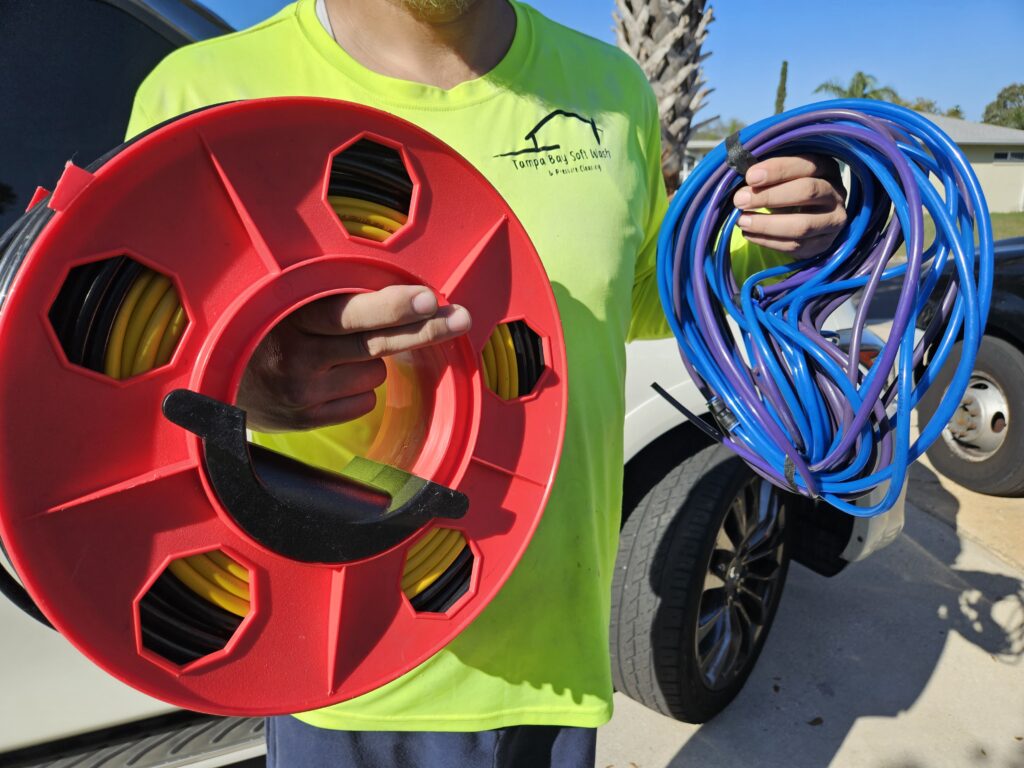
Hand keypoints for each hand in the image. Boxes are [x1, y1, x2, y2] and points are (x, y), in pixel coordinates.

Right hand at [238, 285, 471, 431]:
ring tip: (332, 356)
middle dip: (424, 328)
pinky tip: (328, 380)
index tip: (427, 298)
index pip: (352, 311)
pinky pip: (363, 401)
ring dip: (367, 361)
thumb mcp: (286, 306)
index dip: (392, 305)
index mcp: (292, 317)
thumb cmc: (266, 333)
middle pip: (376, 342)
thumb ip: (335, 302)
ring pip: (374, 372)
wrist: (215, 385)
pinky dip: (356, 390)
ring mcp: (303, 392)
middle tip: (461, 317)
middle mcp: (298, 355)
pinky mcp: (307, 419)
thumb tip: (406, 300)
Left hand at [732, 154, 846, 258]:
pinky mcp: (824, 244)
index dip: (777, 170)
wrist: (810, 220)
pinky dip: (768, 241)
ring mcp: (832, 221)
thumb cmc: (789, 189)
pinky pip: (795, 246)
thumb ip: (767, 173)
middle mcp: (836, 193)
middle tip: (740, 200)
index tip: (750, 177)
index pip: (805, 165)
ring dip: (766, 224)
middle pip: (807, 191)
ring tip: (742, 221)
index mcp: (826, 168)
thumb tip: (739, 172)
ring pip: (802, 225)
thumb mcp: (784, 176)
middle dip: (770, 196)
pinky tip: (749, 234)